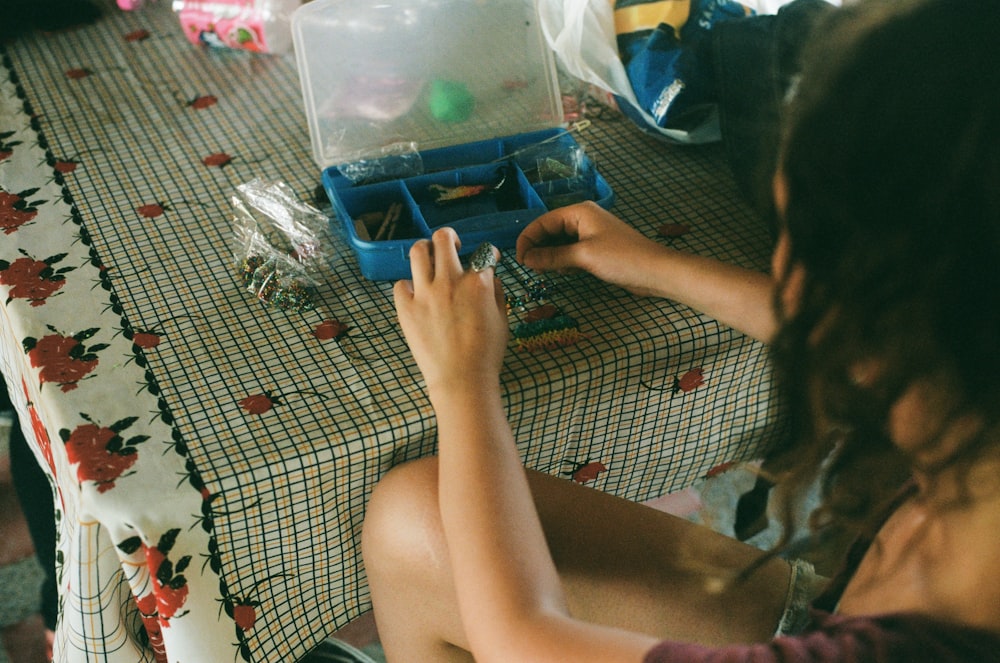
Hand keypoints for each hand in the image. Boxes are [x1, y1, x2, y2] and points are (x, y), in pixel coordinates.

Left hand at [393, 228, 507, 398]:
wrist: (462, 381)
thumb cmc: (486, 355)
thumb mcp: (503, 320)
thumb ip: (496, 292)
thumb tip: (490, 277)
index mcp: (478, 283)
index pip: (484, 252)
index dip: (489, 253)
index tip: (488, 258)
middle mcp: (450, 281)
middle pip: (444, 238)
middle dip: (450, 237)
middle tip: (453, 246)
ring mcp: (425, 293)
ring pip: (417, 251)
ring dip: (425, 250)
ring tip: (430, 260)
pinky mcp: (406, 309)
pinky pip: (400, 284)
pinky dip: (408, 286)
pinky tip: (417, 294)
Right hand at [515, 201, 666, 296]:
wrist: (656, 271)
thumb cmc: (622, 258)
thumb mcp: (583, 257)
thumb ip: (553, 256)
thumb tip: (527, 259)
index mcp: (579, 212)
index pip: (543, 221)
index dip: (528, 239)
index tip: (519, 259)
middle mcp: (583, 219)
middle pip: (550, 231)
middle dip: (538, 248)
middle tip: (529, 268)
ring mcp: (591, 234)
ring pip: (559, 243)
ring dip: (550, 256)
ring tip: (544, 272)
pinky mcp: (597, 249)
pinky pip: (571, 252)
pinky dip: (563, 261)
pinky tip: (563, 273)